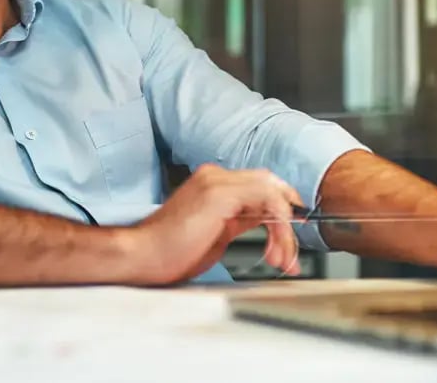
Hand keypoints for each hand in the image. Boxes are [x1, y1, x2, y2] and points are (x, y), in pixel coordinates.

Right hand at [127, 164, 303, 284]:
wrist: (143, 256)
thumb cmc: (171, 251)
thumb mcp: (217, 233)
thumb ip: (242, 219)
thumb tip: (267, 220)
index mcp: (213, 183)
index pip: (261, 184)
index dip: (283, 207)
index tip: (292, 235)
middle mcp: (215, 176)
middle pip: (271, 183)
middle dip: (289, 218)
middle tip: (293, 251)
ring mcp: (217, 181)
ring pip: (272, 192)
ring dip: (285, 229)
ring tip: (282, 259)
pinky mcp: (219, 194)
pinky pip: (266, 199)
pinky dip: (279, 225)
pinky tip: (276, 247)